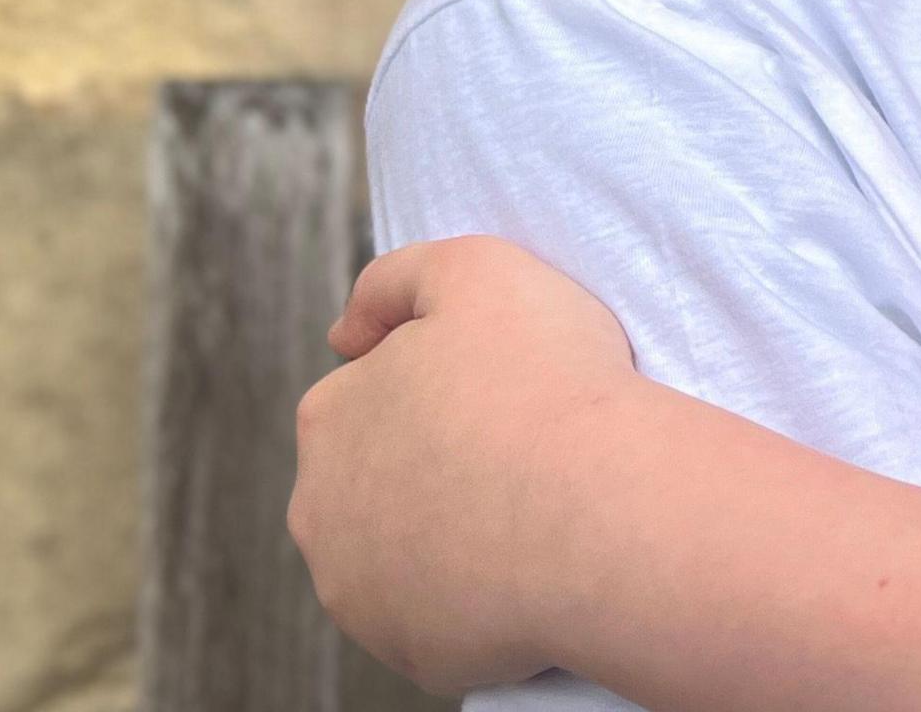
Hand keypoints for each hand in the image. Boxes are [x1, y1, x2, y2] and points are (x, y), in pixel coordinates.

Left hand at [290, 235, 646, 692]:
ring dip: (447, 541)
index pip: (373, 402)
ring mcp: (359, 592)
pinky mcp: (407, 652)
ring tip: (530, 518)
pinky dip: (477, 603)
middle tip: (518, 460)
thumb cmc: (550, 382)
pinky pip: (441, 623)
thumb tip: (343, 334)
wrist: (601, 510)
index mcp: (330, 417)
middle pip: (376, 487)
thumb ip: (395, 281)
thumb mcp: (476, 269)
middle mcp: (319, 511)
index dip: (443, 396)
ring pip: (402, 560)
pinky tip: (531, 573)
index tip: (504, 401)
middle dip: (430, 474)